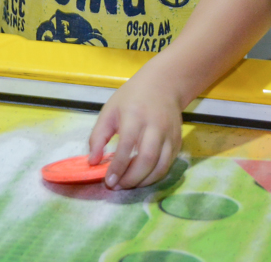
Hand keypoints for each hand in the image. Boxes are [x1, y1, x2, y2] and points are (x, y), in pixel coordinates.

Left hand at [87, 71, 182, 189]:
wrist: (163, 85)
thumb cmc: (132, 98)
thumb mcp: (109, 111)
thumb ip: (98, 136)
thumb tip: (93, 162)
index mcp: (135, 115)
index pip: (127, 145)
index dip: (118, 166)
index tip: (108, 181)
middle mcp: (155, 126)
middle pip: (147, 159)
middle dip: (132, 178)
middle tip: (118, 186)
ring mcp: (169, 134)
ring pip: (161, 166)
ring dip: (144, 181)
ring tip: (129, 184)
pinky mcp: (177, 141)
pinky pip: (168, 164)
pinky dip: (155, 176)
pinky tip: (142, 177)